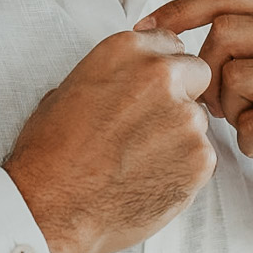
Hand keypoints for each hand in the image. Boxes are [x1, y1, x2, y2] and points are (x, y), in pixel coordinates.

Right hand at [3, 30, 216, 252]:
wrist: (50, 208)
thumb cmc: (49, 155)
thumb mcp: (67, 91)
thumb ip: (113, 77)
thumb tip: (126, 82)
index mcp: (126, 51)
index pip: (170, 44)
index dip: (162, 70)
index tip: (152, 89)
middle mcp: (161, 76)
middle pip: (197, 74)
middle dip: (182, 95)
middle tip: (152, 126)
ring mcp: (185, 117)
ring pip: (198, 121)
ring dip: (179, 137)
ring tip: (138, 163)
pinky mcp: (200, 158)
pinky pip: (203, 158)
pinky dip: (183, 170)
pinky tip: (148, 182)